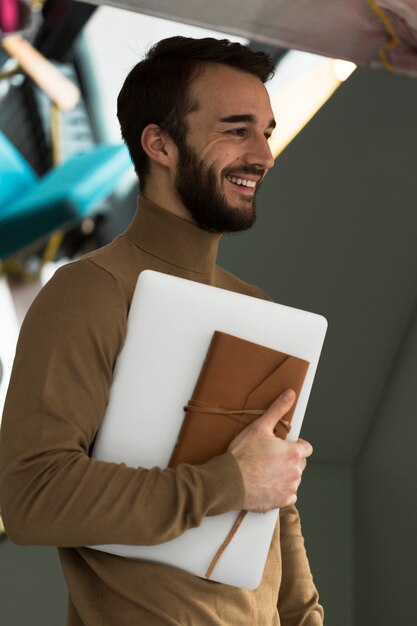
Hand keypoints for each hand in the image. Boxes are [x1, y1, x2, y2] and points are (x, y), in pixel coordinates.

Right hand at [228, 389, 312, 511]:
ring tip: (264, 470)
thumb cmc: (242, 455)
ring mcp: (289, 489)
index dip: (294, 445)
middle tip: (269, 458)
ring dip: (284, 475)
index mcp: (294, 453)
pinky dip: (279, 490)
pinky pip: (287, 495)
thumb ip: (278, 409)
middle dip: (288, 460)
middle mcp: (296, 472)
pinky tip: (265, 483)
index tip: (281, 446)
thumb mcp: (259, 427)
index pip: (306, 448)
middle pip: (300, 464)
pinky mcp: (281, 502)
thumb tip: (290, 395)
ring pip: (293, 479)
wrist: (228, 481)